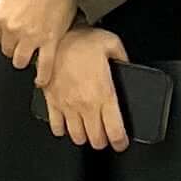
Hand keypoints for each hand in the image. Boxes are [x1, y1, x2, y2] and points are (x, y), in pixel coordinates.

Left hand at [0, 0, 79, 71]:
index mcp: (1, 14)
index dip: (2, 32)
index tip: (10, 29)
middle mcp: (14, 29)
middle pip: (6, 49)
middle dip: (13, 45)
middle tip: (22, 38)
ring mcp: (32, 38)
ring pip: (20, 61)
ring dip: (23, 58)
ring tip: (29, 52)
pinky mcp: (50, 42)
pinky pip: (45, 66)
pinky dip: (43, 76)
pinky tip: (41, 79)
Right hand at [39, 28, 127, 150]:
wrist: (56, 38)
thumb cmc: (81, 39)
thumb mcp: (112, 44)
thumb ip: (123, 58)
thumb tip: (128, 65)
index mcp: (104, 93)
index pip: (115, 131)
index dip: (120, 142)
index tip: (121, 142)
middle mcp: (86, 104)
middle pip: (96, 139)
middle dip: (103, 141)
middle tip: (106, 135)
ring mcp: (68, 105)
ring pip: (77, 137)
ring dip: (84, 136)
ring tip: (88, 130)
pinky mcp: (52, 102)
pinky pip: (56, 126)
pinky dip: (62, 130)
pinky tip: (68, 124)